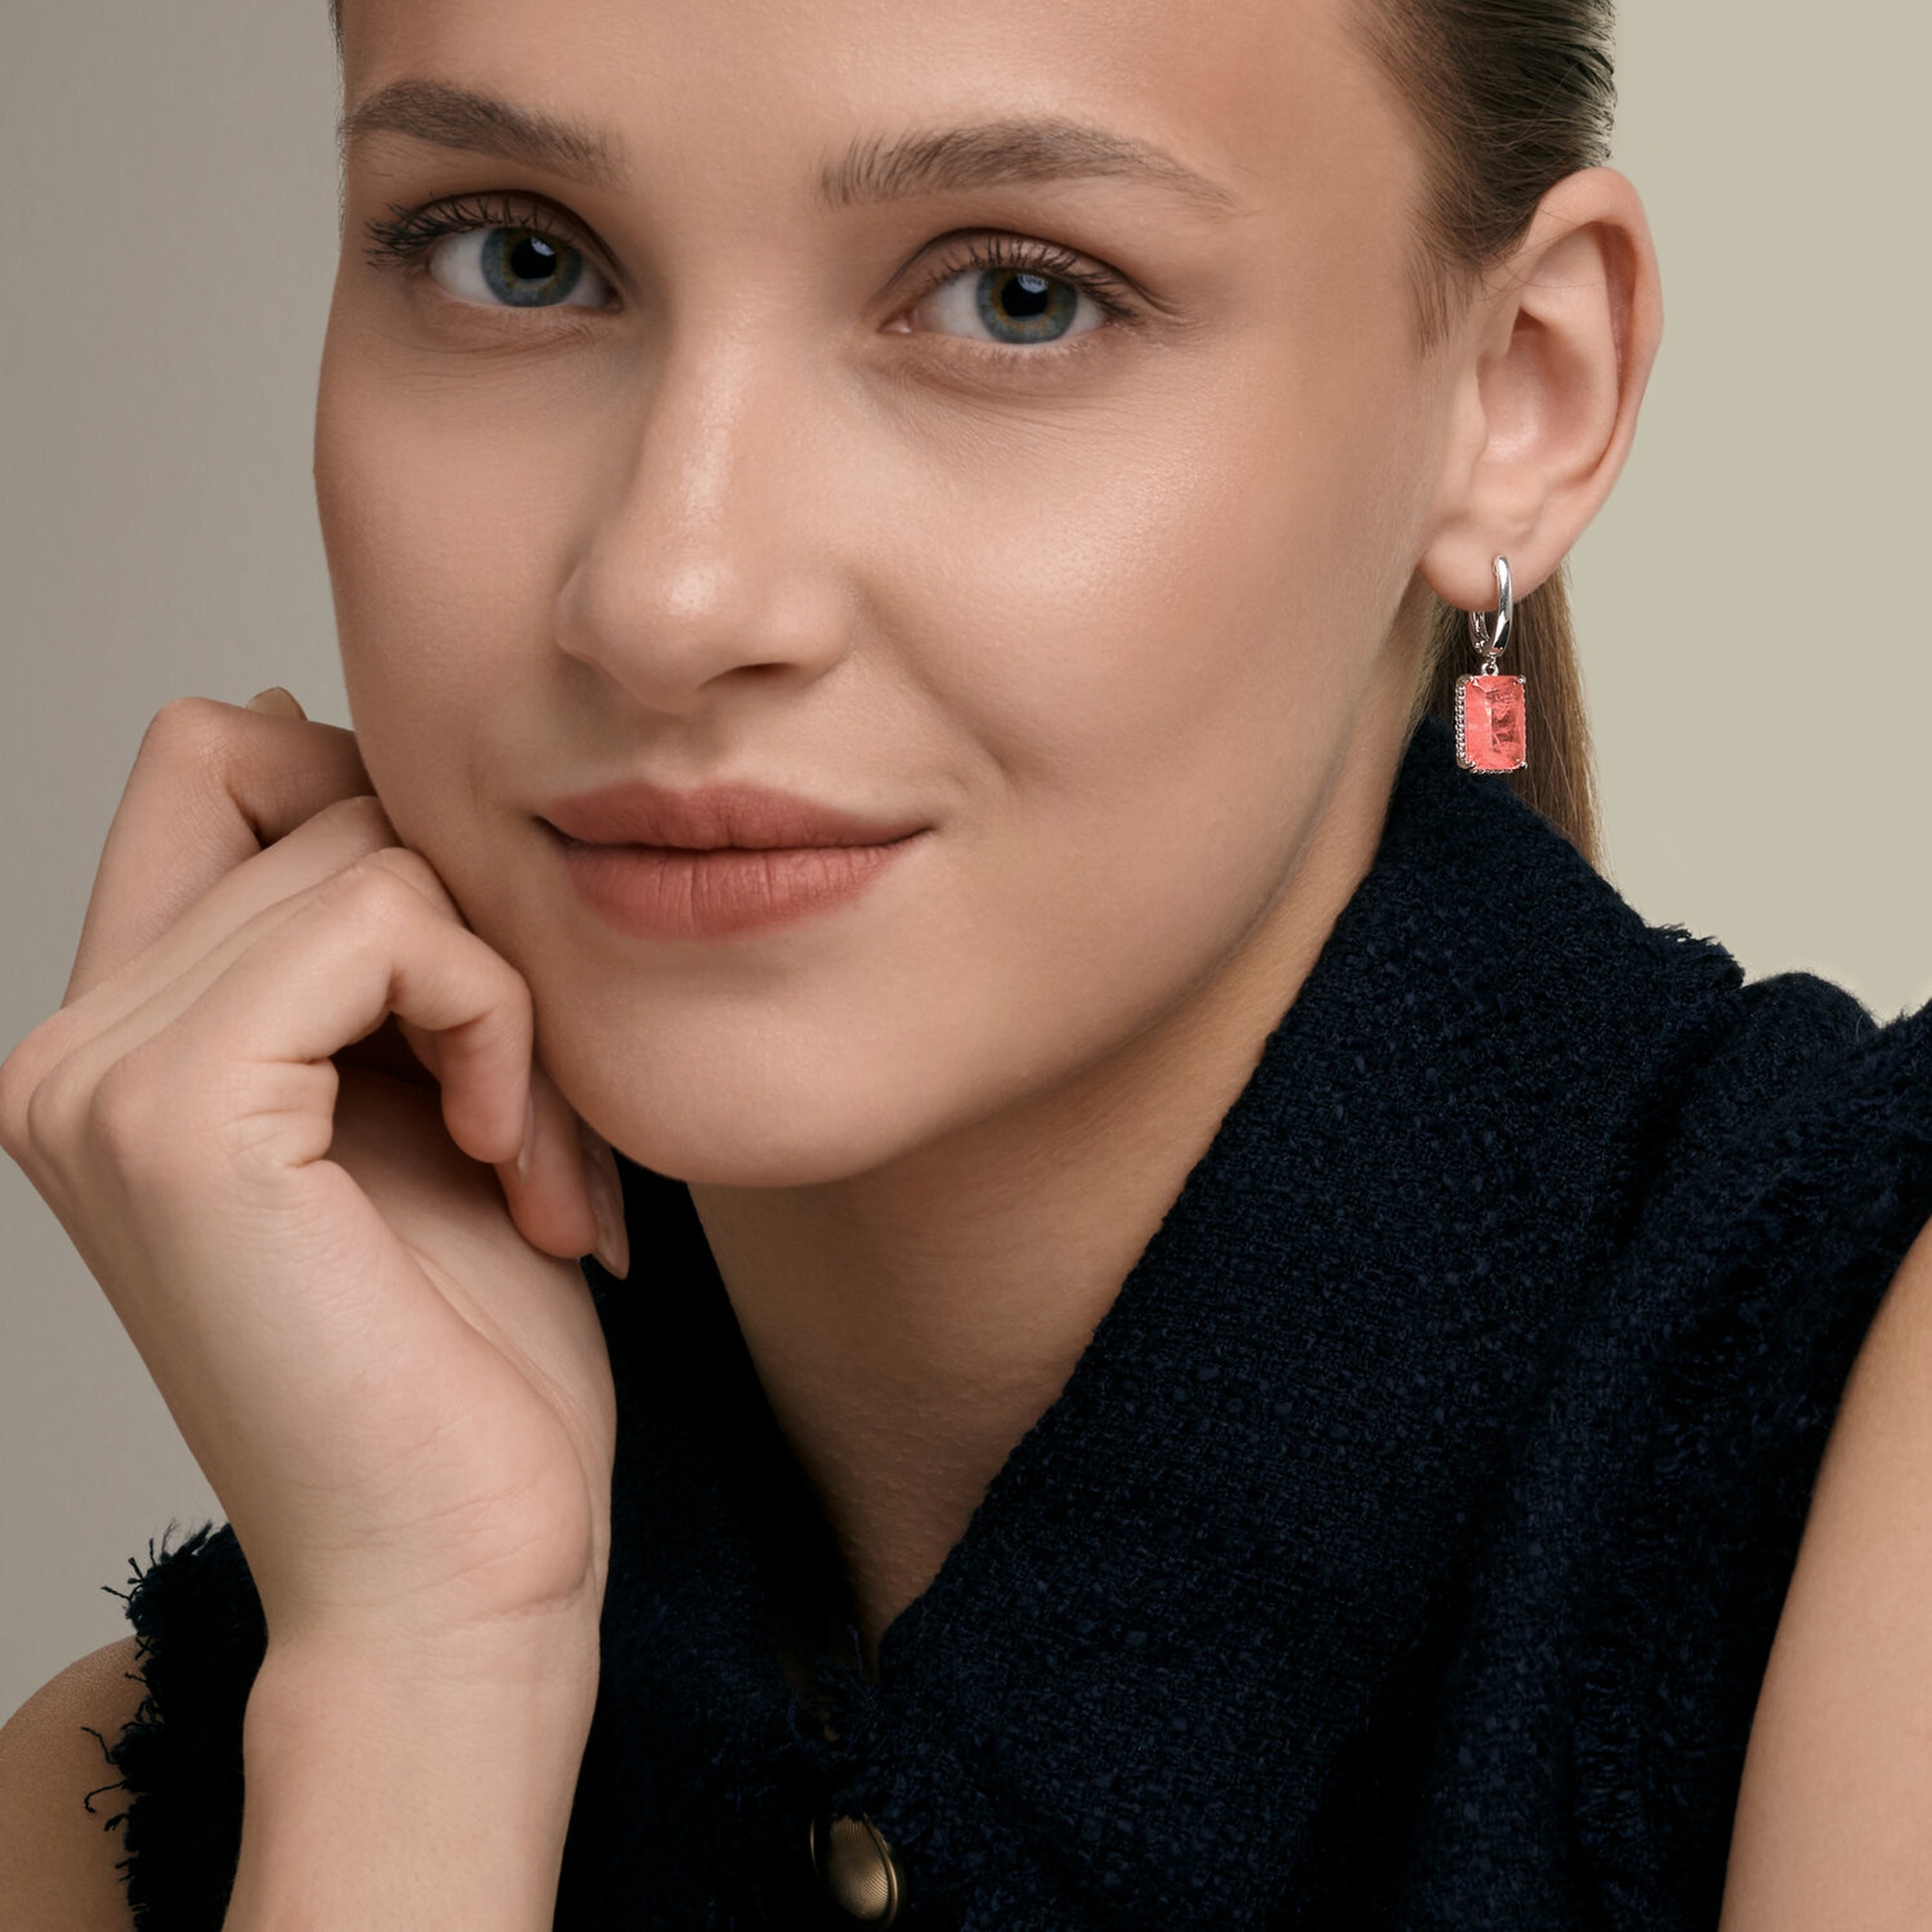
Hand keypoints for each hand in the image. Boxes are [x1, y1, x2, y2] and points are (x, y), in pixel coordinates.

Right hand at [0, 692, 624, 1655]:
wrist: (460, 1576)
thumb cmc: (465, 1363)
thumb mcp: (420, 1101)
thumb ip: (360, 944)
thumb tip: (311, 725)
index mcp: (120, 1047)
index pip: (214, 757)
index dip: (379, 814)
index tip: (473, 995)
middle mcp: (72, 1052)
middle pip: (305, 779)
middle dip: (467, 919)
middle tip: (525, 1099)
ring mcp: (102, 1078)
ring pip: (369, 848)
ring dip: (508, 995)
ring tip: (533, 1158)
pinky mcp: (178, 1115)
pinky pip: (387, 918)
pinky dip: (499, 1022)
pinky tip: (513, 1167)